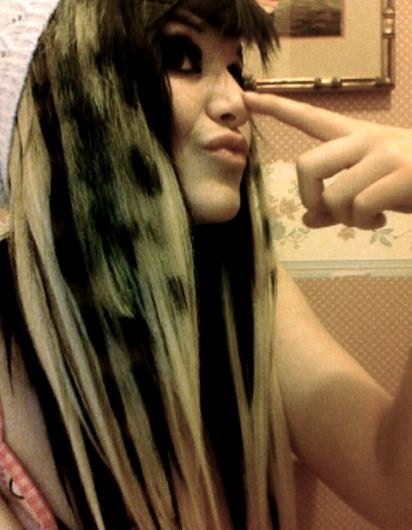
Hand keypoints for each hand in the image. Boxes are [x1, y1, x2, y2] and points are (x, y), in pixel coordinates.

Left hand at [244, 91, 411, 228]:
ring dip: (344, 219)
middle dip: (308, 196)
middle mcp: (365, 139)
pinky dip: (363, 224)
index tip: (247, 97)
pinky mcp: (400, 173)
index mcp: (356, 137)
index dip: (277, 108)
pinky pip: (359, 207)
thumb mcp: (371, 187)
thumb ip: (337, 202)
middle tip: (324, 210)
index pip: (310, 117)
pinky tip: (380, 222)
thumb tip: (307, 220)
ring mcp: (383, 154)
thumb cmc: (410, 180)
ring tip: (365, 220)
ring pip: (334, 195)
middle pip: (307, 164)